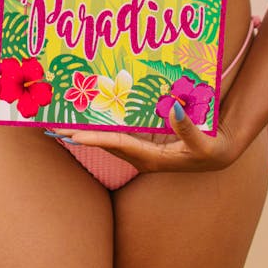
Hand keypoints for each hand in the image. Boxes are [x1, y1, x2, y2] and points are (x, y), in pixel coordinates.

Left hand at [56, 108, 237, 175]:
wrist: (218, 152)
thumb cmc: (211, 149)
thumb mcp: (203, 143)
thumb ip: (188, 128)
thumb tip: (173, 109)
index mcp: (151, 158)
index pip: (117, 145)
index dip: (94, 140)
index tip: (72, 136)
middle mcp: (140, 154)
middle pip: (103, 142)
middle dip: (77, 136)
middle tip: (50, 127)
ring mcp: (140, 147)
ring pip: (106, 137)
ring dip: (84, 130)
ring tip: (59, 120)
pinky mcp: (143, 139)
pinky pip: (117, 130)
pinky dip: (100, 124)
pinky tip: (87, 114)